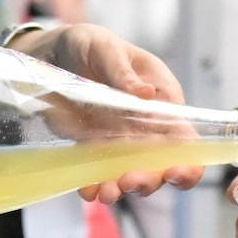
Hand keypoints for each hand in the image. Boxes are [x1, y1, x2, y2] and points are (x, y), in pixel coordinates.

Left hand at [8, 24, 201, 201]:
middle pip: (159, 162)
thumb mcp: (104, 48)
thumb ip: (122, 71)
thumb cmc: (88, 44)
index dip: (188, 159)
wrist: (49, 55)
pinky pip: (98, 173)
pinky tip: (88, 190)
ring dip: (122, 188)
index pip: (184, 135)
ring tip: (107, 192)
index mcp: (161, 98)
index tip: (176, 172)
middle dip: (150, 178)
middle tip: (129, 180)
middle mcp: (145, 125)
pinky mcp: (93, 149)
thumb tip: (146, 94)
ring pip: (130, 173)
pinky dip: (94, 185)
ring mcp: (119, 140)